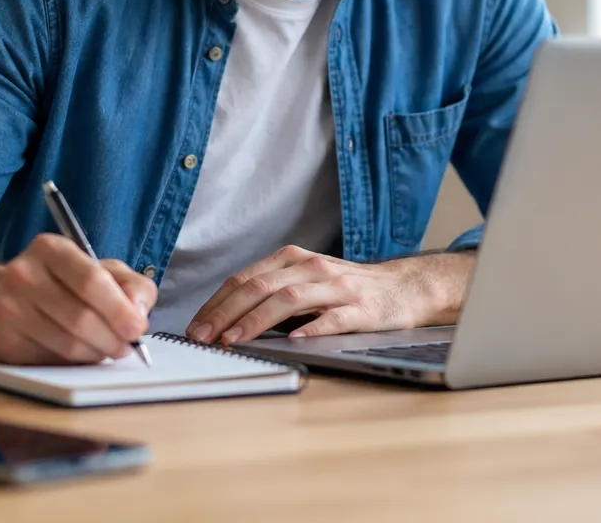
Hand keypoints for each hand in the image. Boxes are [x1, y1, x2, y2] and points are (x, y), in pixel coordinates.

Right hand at [0, 233, 157, 364]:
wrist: (7, 299)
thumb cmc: (64, 284)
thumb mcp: (103, 271)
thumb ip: (131, 286)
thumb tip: (138, 312)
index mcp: (50, 248)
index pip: (90, 280)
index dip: (118, 308)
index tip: (137, 329)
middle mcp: (23, 273)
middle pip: (81, 317)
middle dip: (112, 339)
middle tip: (125, 348)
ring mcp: (8, 308)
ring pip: (67, 344)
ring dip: (96, 353)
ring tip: (104, 349)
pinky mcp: (3, 340)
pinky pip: (50, 361)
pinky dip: (73, 363)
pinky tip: (77, 353)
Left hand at [187, 245, 474, 343]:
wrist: (404, 287)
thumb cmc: (348, 289)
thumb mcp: (306, 281)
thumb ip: (272, 293)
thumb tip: (226, 320)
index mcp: (292, 260)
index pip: (245, 279)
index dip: (216, 303)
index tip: (196, 326)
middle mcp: (311, 268)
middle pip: (259, 286)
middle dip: (225, 313)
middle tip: (203, 337)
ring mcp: (336, 287)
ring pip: (287, 299)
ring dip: (255, 320)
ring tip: (233, 340)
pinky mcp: (360, 308)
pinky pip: (332, 318)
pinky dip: (311, 328)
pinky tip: (293, 340)